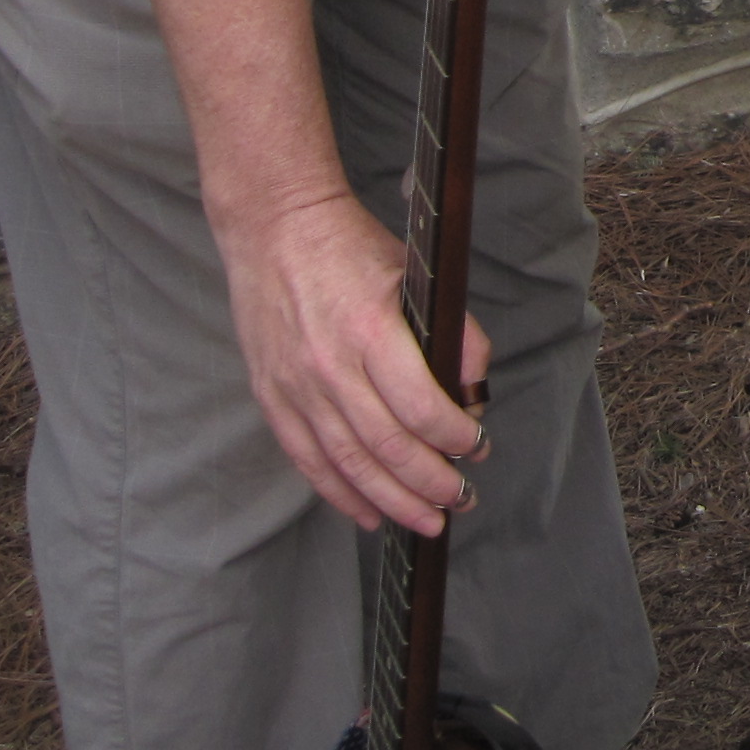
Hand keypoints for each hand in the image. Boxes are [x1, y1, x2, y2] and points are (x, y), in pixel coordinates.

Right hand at [220, 188, 492, 535]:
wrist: (274, 229)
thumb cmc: (350, 249)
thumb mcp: (416, 276)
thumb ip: (452, 331)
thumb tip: (474, 388)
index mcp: (369, 330)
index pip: (420, 407)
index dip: (454, 438)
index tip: (477, 447)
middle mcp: (328, 366)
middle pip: (387, 448)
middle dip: (431, 484)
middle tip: (462, 499)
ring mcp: (295, 387)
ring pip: (348, 465)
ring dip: (393, 501)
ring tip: (427, 520)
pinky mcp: (271, 398)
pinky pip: (309, 461)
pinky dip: (340, 494)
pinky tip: (368, 515)